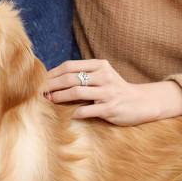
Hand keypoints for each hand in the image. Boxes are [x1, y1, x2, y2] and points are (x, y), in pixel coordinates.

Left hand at [45, 59, 181, 125]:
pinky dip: (76, 112)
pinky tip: (68, 115)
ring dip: (60, 96)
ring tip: (49, 100)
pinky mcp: (111, 108)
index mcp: (100, 65)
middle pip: (71, 77)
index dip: (53, 73)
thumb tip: (55, 79)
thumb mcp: (103, 76)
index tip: (41, 81)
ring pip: (77, 92)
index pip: (70, 66)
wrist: (142, 102)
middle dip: (52, 84)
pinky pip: (88, 110)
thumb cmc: (116, 90)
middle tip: (39, 92)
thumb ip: (84, 75)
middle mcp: (104, 76)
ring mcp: (108, 92)